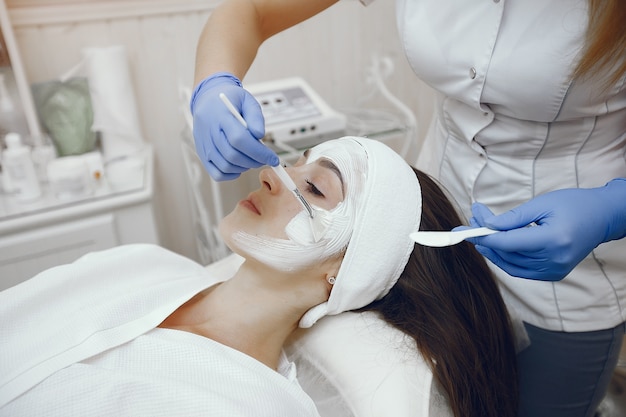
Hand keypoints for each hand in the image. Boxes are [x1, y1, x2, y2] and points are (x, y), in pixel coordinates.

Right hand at [190, 72, 278, 180]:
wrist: (208, 100)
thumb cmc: (229, 101)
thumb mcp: (246, 100)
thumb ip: (255, 116)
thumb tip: (259, 135)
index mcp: (220, 116)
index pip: (239, 139)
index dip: (258, 152)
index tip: (272, 158)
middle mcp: (209, 131)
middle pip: (233, 155)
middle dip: (254, 161)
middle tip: (264, 159)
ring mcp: (204, 145)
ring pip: (225, 166)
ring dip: (244, 167)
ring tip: (252, 159)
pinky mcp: (202, 154)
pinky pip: (216, 173)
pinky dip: (231, 174)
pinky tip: (240, 166)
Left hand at [459, 179, 625, 280]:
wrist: (603, 218)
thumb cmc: (574, 204)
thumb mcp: (542, 204)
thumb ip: (512, 218)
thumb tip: (486, 225)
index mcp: (552, 240)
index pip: (507, 243)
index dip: (483, 237)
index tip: (464, 230)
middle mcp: (553, 261)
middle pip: (507, 254)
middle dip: (485, 238)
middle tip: (472, 221)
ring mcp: (554, 271)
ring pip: (510, 265)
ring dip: (491, 249)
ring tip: (480, 230)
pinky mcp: (553, 274)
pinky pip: (520, 270)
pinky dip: (505, 259)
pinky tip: (494, 246)